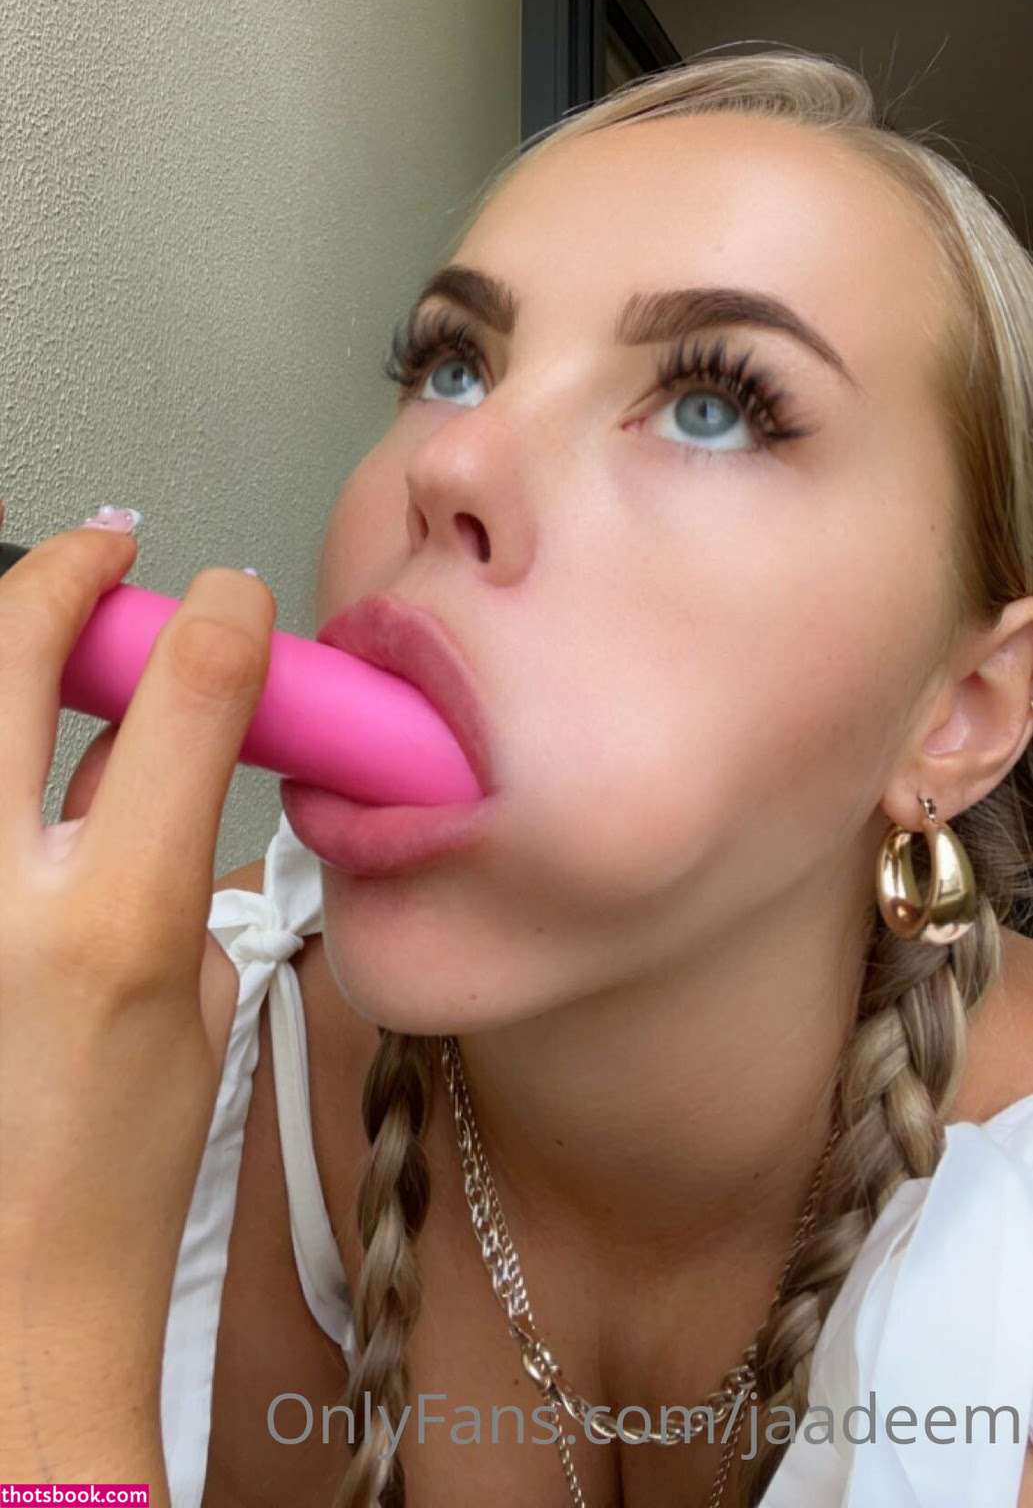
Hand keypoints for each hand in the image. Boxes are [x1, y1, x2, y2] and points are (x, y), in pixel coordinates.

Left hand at [0, 510, 274, 1482]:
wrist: (10, 1282)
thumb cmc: (116, 1170)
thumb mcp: (194, 991)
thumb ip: (176, 845)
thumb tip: (150, 739)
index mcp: (109, 923)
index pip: (183, 701)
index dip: (220, 619)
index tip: (234, 597)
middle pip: (8, 652)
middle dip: (66, 574)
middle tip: (108, 554)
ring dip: (8, 649)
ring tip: (50, 643)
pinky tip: (24, 752)